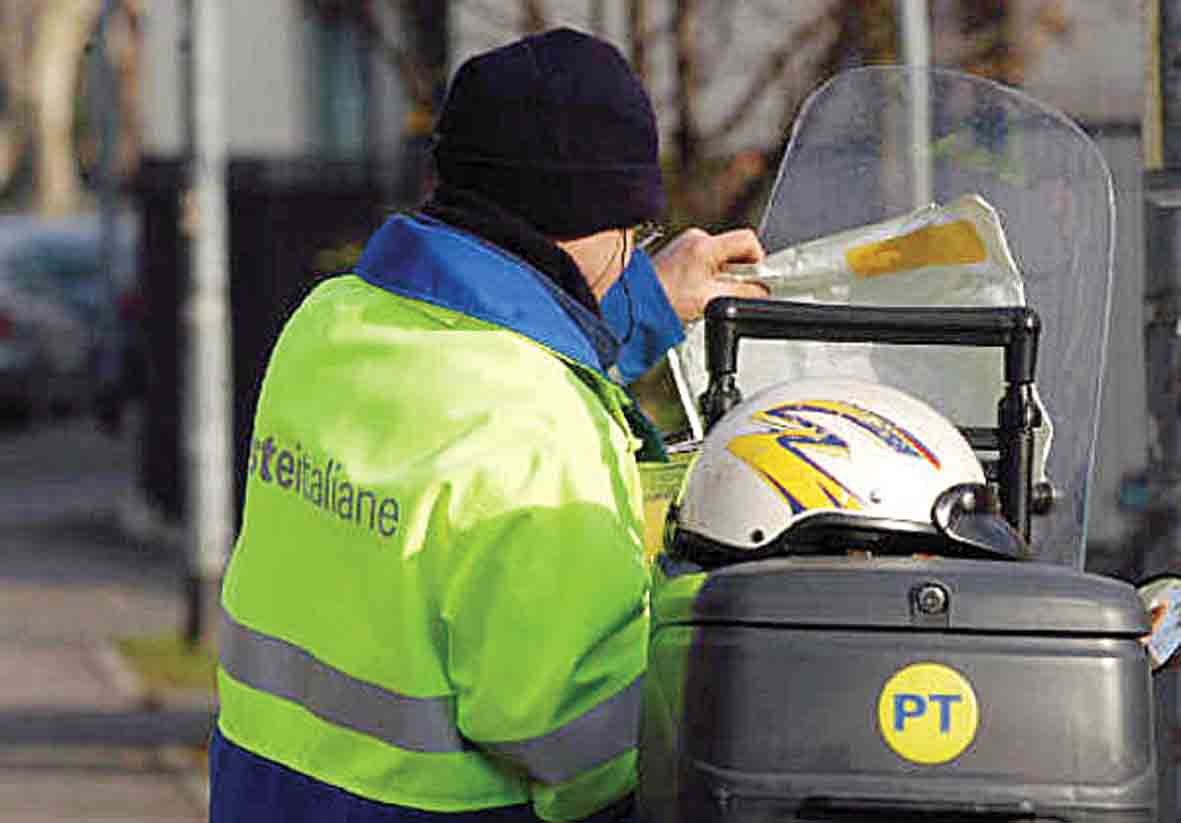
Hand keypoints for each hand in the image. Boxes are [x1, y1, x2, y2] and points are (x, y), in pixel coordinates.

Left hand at [650, 227, 767, 322]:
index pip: (748, 241)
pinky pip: (706, 259)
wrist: (632, 301)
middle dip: (739, 271)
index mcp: (705, 246)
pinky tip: (697, 290)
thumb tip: (761, 291)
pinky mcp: (680, 252)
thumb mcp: (709, 301)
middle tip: (729, 292)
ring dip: (723, 274)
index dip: (758, 260)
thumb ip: (742, 294)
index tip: (759, 279)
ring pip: (721, 256)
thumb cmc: (662, 300)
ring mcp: (686, 243)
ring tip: (708, 294)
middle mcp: (696, 238)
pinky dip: (709, 274)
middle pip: (735, 249)